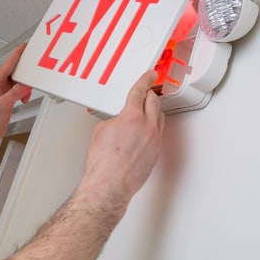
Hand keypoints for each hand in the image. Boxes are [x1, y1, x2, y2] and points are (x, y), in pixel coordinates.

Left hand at [0, 43, 32, 151]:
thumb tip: (24, 86)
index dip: (16, 55)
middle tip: (34, 69)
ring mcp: (2, 92)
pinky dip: (24, 93)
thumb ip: (15, 94)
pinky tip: (24, 98)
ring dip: (25, 86)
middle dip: (24, 71)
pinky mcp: (6, 100)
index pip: (8, 65)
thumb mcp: (2, 105)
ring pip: (17, 82)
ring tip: (27, 92)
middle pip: (14, 72)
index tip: (24, 47)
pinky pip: (18, 91)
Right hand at [79, 70, 164, 213]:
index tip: (150, 75)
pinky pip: (158, 133)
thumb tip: (119, 121)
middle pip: (154, 102)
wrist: (109, 184)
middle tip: (146, 92)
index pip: (140, 92)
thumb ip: (114, 120)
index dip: (145, 80)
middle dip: (150, 95)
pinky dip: (152, 127)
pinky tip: (143, 131)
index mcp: (132, 117)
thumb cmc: (102, 162)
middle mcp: (147, 127)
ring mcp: (154, 140)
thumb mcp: (101, 131)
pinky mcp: (156, 153)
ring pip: (159, 118)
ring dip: (152, 111)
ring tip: (144, 111)